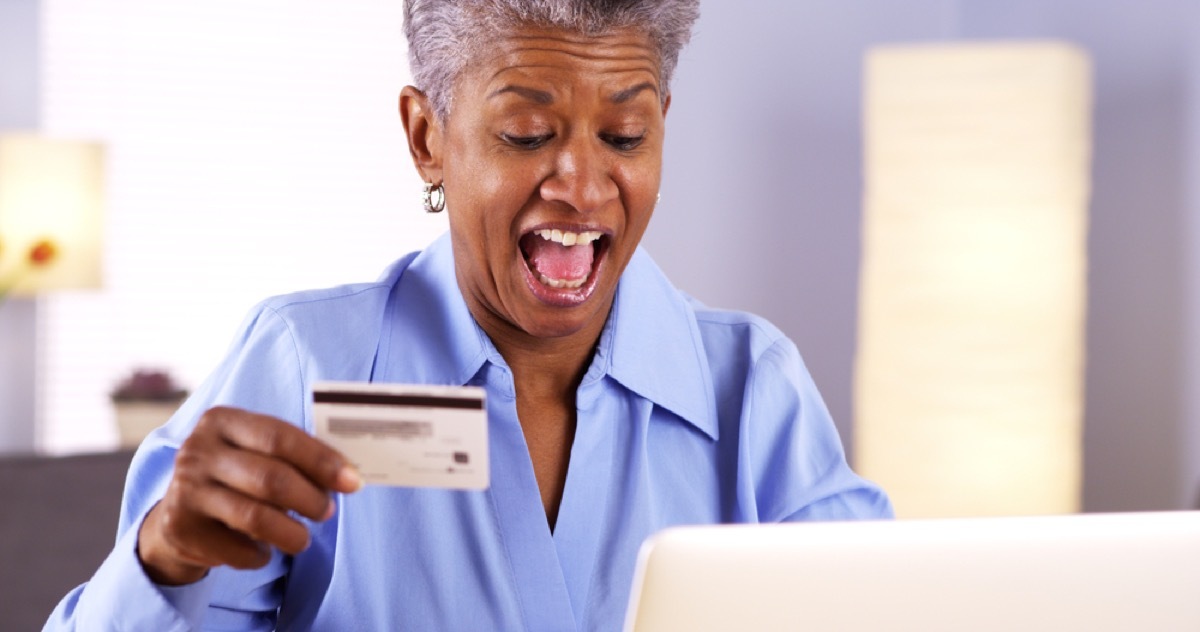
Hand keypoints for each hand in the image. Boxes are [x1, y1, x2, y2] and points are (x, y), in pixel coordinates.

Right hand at [136, 406, 362, 584]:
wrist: (179, 512)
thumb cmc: (236, 475)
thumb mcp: (257, 453)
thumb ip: (296, 456)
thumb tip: (349, 475)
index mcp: (222, 420)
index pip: (279, 436)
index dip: (321, 460)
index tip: (352, 482)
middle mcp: (197, 450)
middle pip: (271, 478)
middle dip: (311, 499)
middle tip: (327, 512)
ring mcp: (185, 489)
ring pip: (256, 517)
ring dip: (292, 533)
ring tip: (303, 539)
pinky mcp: (180, 528)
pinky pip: (237, 549)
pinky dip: (261, 555)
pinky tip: (264, 550)